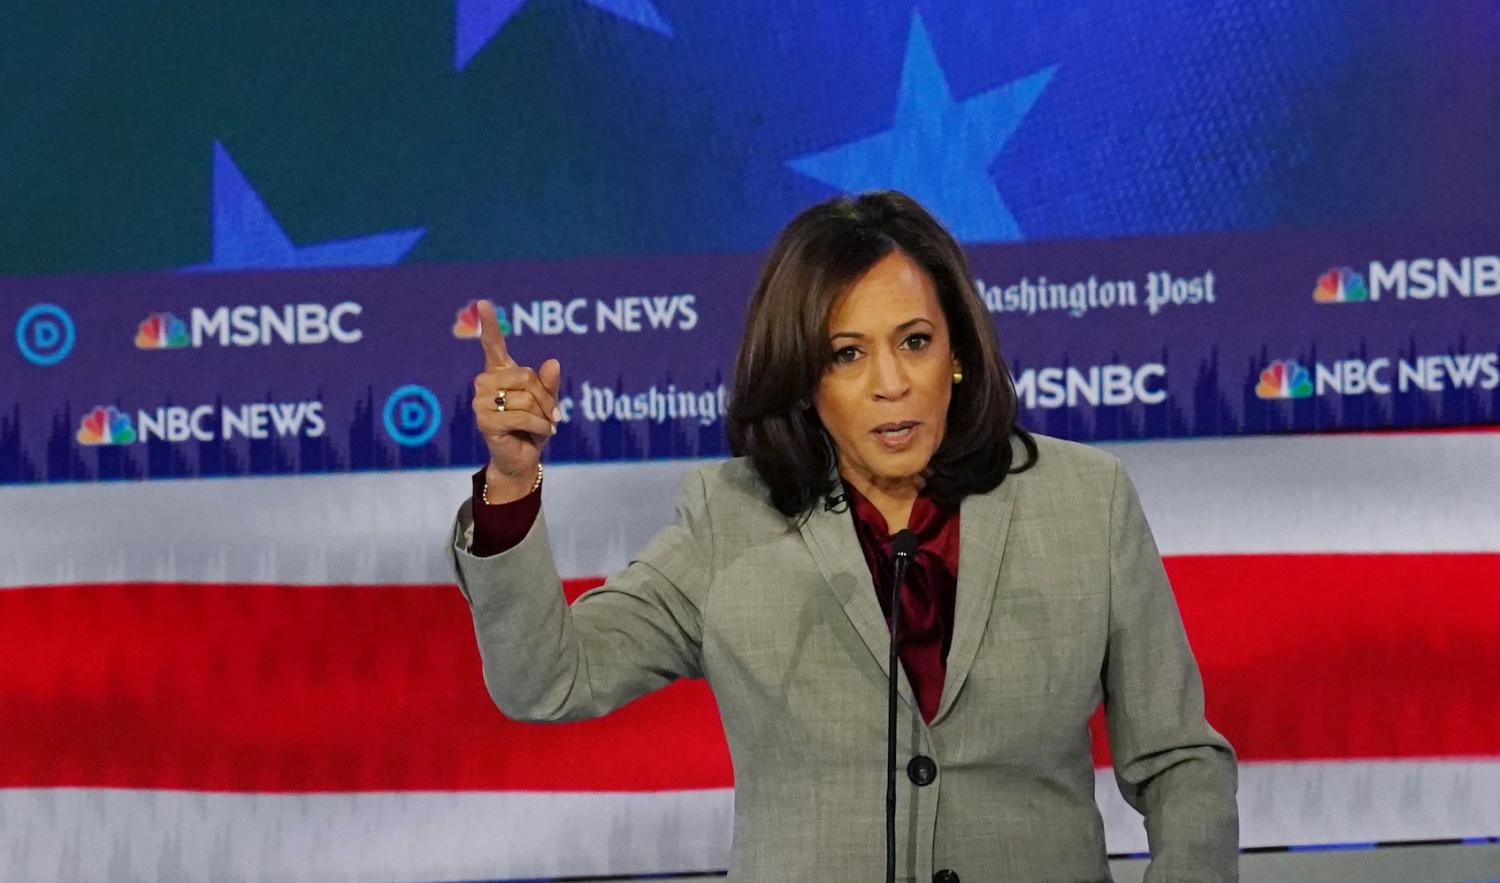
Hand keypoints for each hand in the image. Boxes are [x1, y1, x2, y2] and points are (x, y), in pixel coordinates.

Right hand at [470, 299, 560, 500]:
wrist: (522, 459)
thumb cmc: (533, 427)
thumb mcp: (547, 403)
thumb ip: (549, 383)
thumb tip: (553, 362)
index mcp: (500, 373)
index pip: (493, 345)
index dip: (489, 324)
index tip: (483, 302)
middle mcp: (485, 383)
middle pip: (525, 375)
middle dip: (545, 395)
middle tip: (552, 413)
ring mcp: (481, 402)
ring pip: (525, 397)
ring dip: (544, 414)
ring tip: (546, 425)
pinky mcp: (484, 421)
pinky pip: (522, 415)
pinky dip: (540, 425)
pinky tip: (543, 432)